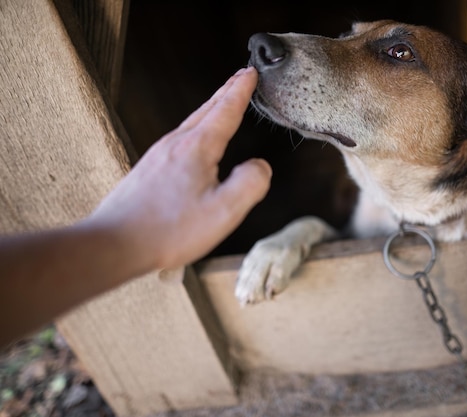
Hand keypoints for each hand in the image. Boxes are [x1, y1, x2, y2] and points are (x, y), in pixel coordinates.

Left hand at [84, 67, 270, 270]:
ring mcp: (158, 155)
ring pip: (191, 123)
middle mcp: (175, 144)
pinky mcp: (149, 169)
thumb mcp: (224, 212)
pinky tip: (195, 141)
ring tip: (222, 102)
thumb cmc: (168, 231)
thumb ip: (250, 184)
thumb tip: (261, 166)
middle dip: (226, 91)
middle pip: (206, 110)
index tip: (251, 72)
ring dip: (211, 108)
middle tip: (241, 76)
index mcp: (197, 148)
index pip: (226, 110)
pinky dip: (196, 127)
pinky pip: (179, 138)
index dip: (241, 90)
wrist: (114, 243)